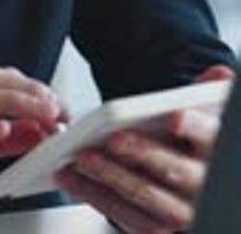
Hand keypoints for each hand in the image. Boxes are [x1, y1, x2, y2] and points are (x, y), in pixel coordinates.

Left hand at [56, 65, 234, 233]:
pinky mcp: (156, 228)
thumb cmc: (192, 142)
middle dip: (142, 152)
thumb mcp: (206, 116)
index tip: (174, 116)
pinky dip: (96, 196)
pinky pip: (125, 215)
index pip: (209, 135)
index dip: (193, 126)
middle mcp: (202, 184)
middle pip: (173, 168)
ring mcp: (180, 211)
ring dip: (110, 176)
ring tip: (83, 155)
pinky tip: (74, 177)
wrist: (191, 183)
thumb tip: (218, 73)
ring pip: (145, 195)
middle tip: (113, 138)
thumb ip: (206, 94)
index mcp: (215, 149)